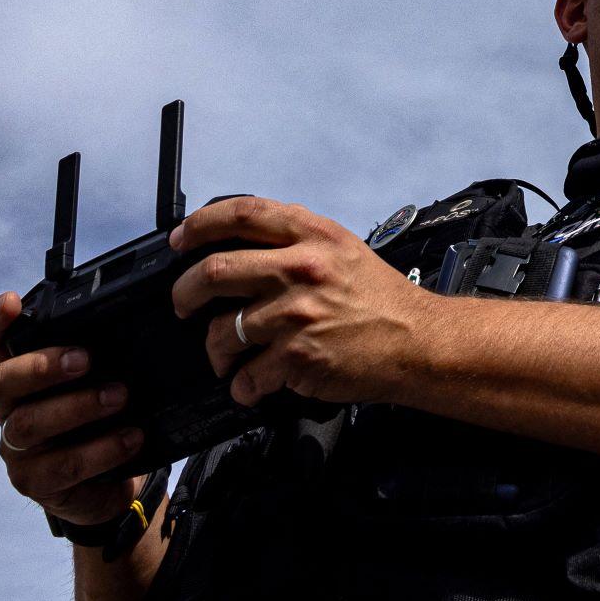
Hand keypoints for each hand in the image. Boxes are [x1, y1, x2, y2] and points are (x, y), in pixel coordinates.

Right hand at [0, 291, 145, 529]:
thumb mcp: (105, 380)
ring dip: (78, 407)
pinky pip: (61, 467)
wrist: (112, 482)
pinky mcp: (37, 484)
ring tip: (121, 397)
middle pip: (2, 383)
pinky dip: (101, 451)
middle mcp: (11, 410)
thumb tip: (136, 316)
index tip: (11, 302)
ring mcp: (19, 450)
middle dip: (42, 367)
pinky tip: (131, 438)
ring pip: (28, 425)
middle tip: (86, 359)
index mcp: (23, 377)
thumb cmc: (104, 418)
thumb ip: (103, 352)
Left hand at [170, 196, 431, 408]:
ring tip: (228, 358)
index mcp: (315, 236)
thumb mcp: (345, 251)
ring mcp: (297, 313)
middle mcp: (303, 268)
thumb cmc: (382, 301)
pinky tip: (255, 384)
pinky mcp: (296, 355)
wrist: (417, 343)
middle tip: (184, 305)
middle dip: (185, 293)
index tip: (182, 239)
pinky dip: (243, 386)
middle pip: (215, 270)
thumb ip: (299, 241)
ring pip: (222, 330)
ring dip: (216, 351)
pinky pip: (245, 376)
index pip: (243, 213)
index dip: (201, 224)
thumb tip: (244, 243)